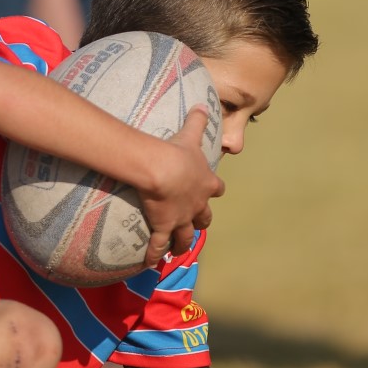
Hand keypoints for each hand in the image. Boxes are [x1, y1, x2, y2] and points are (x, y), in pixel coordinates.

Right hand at [137, 106, 223, 265]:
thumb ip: (198, 119)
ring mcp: (181, 219)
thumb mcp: (190, 133)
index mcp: (206, 184)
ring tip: (178, 250)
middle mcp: (197, 205)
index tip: (211, 191)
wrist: (163, 171)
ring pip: (185, 236)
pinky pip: (160, 245)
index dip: (213, 189)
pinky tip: (151, 263)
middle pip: (204, 218)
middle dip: (201, 222)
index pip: (216, 189)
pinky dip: (155, 255)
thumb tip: (203, 104)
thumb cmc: (177, 153)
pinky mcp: (165, 227)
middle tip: (196, 225)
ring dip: (182, 243)